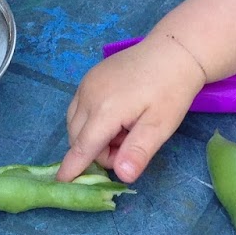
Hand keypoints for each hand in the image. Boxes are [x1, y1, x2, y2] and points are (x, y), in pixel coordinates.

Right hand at [59, 35, 207, 183]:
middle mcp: (88, 95)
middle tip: (127, 147)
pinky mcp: (89, 77)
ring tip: (124, 131)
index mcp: (105, 110)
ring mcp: (86, 84)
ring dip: (93, 137)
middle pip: (77, 137)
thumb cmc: (171, 90)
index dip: (72, 167)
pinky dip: (91, 121)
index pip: (83, 146)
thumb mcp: (161, 126)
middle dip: (97, 152)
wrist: (173, 51)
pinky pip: (79, 108)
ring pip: (75, 123)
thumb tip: (122, 176)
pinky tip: (117, 117)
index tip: (61, 183)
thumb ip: (138, 151)